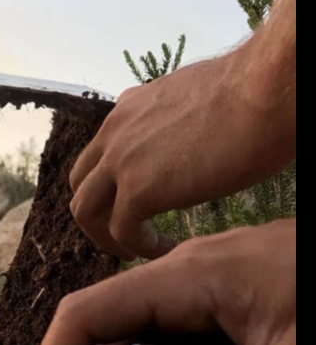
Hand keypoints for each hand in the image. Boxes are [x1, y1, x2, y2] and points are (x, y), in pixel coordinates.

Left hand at [68, 48, 260, 259]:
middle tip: (127, 234)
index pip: (101, 152)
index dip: (112, 184)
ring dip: (106, 237)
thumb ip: (178, 121)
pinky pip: (122, 232)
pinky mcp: (138, 189)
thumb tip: (194, 135)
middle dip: (98, 214)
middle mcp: (116, 131)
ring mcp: (122, 160)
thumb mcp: (196, 101)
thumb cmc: (250, 93)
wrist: (262, 91)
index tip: (138, 204)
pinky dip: (140, 248)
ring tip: (136, 252)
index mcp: (130, 108)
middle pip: (82, 183)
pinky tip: (166, 250)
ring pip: (86, 211)